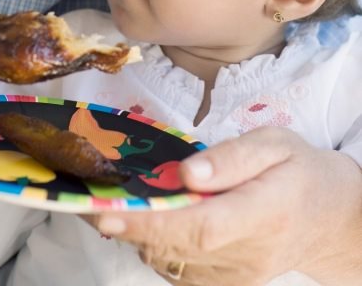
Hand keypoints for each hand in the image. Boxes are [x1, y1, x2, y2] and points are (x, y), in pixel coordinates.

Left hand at [89, 127, 361, 284]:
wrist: (331, 219)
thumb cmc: (299, 170)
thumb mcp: (276, 144)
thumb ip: (233, 157)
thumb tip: (186, 172)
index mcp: (264, 210)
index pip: (200, 224)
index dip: (151, 219)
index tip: (109, 209)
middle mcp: (249, 252)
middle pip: (177, 247)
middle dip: (126, 226)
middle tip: (85, 203)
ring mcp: (238, 275)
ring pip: (172, 261)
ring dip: (134, 234)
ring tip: (103, 203)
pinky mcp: (228, 283)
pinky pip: (179, 269)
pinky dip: (153, 245)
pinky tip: (138, 219)